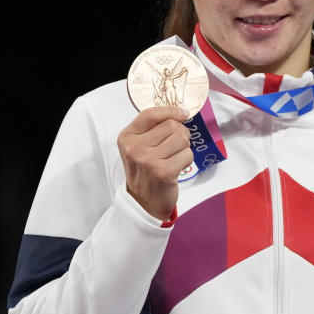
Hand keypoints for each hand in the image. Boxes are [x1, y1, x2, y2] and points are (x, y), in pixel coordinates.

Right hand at [117, 106, 193, 221]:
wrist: (143, 202)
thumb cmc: (145, 171)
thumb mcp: (139, 146)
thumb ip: (153, 128)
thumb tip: (180, 113)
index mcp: (127, 137)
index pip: (150, 114)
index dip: (170, 111)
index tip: (183, 114)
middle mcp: (134, 148)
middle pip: (171, 126)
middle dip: (180, 134)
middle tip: (175, 147)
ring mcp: (148, 160)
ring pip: (182, 139)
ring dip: (184, 148)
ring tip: (174, 157)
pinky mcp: (163, 172)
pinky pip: (187, 155)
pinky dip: (186, 160)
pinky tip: (177, 167)